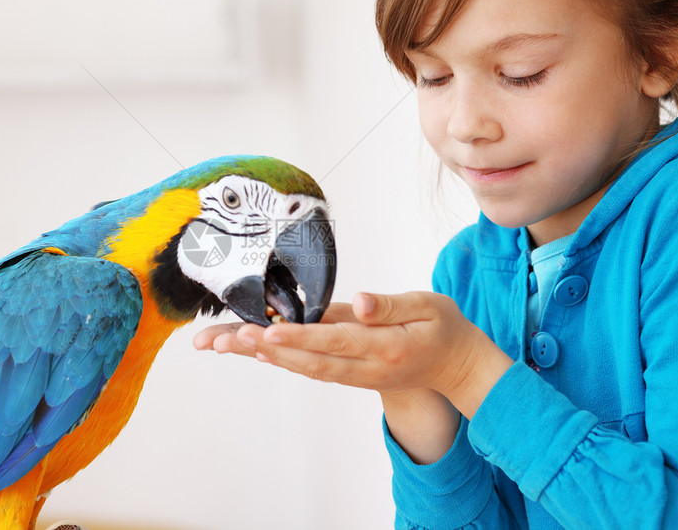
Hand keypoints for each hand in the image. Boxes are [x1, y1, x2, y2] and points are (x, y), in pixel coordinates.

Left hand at [198, 291, 511, 417]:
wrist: (456, 367)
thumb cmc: (443, 329)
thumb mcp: (430, 306)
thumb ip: (392, 305)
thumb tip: (361, 303)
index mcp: (387, 347)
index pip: (337, 341)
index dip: (301, 338)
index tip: (268, 331)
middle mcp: (365, 367)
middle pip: (309, 361)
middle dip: (265, 350)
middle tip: (224, 338)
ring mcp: (355, 375)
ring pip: (303, 368)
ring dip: (262, 356)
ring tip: (221, 343)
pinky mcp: (348, 372)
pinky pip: (311, 368)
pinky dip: (280, 360)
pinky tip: (251, 350)